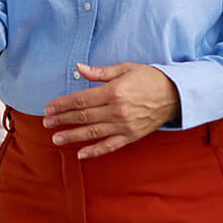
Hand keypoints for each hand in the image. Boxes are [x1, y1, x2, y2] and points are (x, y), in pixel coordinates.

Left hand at [42, 62, 180, 159]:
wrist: (176, 95)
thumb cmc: (148, 78)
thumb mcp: (125, 68)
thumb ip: (100, 72)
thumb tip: (78, 68)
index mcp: (113, 92)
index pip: (81, 100)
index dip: (62, 105)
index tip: (48, 108)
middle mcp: (117, 111)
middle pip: (83, 117)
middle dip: (62, 120)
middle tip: (46, 123)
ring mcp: (124, 126)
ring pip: (93, 133)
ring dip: (72, 136)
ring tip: (55, 139)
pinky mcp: (131, 136)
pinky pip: (110, 146)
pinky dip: (95, 151)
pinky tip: (80, 154)